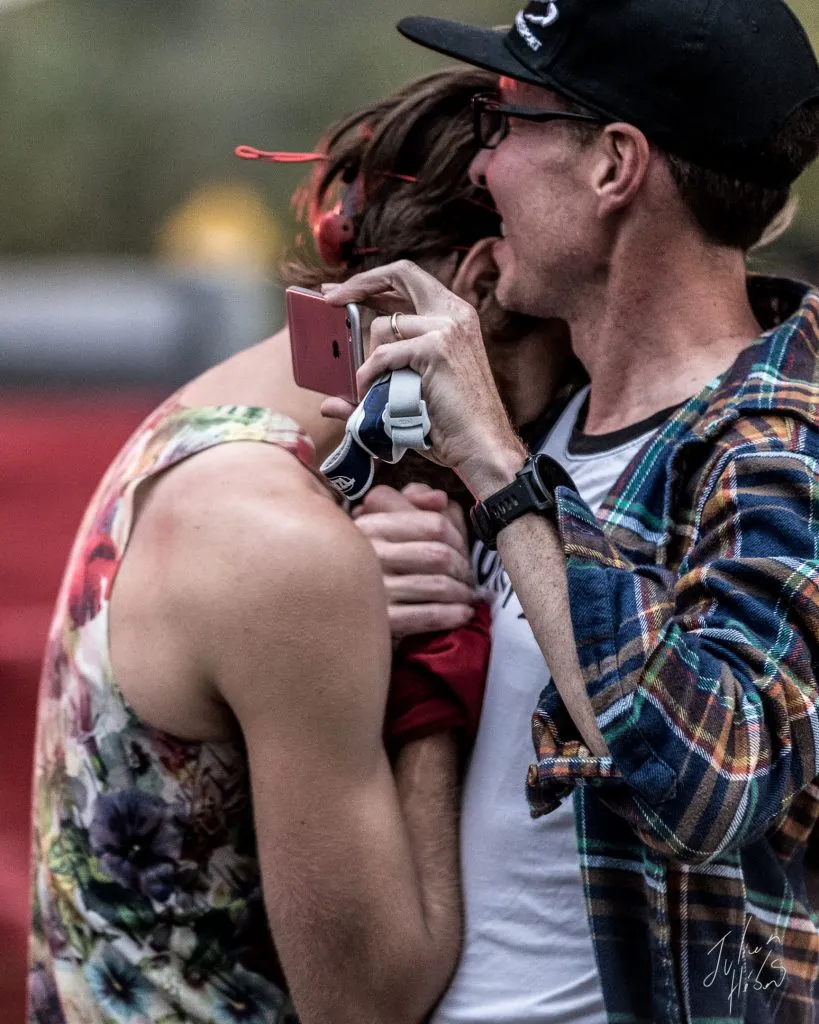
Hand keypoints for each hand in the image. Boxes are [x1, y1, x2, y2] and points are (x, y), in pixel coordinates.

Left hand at [320, 261, 525, 497]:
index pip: (409, 280)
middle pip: (400, 273)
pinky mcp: (437, 348)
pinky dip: (368, 376)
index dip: (373, 280)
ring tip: (370, 389)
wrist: (481, 445)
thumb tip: (327, 404)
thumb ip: (375, 388)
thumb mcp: (412, 394)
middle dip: (359, 282)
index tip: (342, 290)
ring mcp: (448, 327)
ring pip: (383, 327)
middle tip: (329, 299)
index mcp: (454, 316)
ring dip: (368, 360)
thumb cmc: (451, 425)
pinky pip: (382, 356)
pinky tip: (368, 393)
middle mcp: (454, 313)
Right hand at [354, 483, 476, 637]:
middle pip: (441, 555)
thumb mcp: (386, 522)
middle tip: (469, 579)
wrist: (336, 613)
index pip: (435, 524)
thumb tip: (441, 499)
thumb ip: (414, 499)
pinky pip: (429, 615)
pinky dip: (453, 615)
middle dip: (464, 569)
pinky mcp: (381, 620)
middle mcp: (370, 553)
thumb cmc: (372, 562)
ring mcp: (374, 588)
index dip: (460, 539)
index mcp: (373, 524)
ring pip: (439, 585)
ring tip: (466, 596)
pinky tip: (463, 614)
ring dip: (462, 593)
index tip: (464, 552)